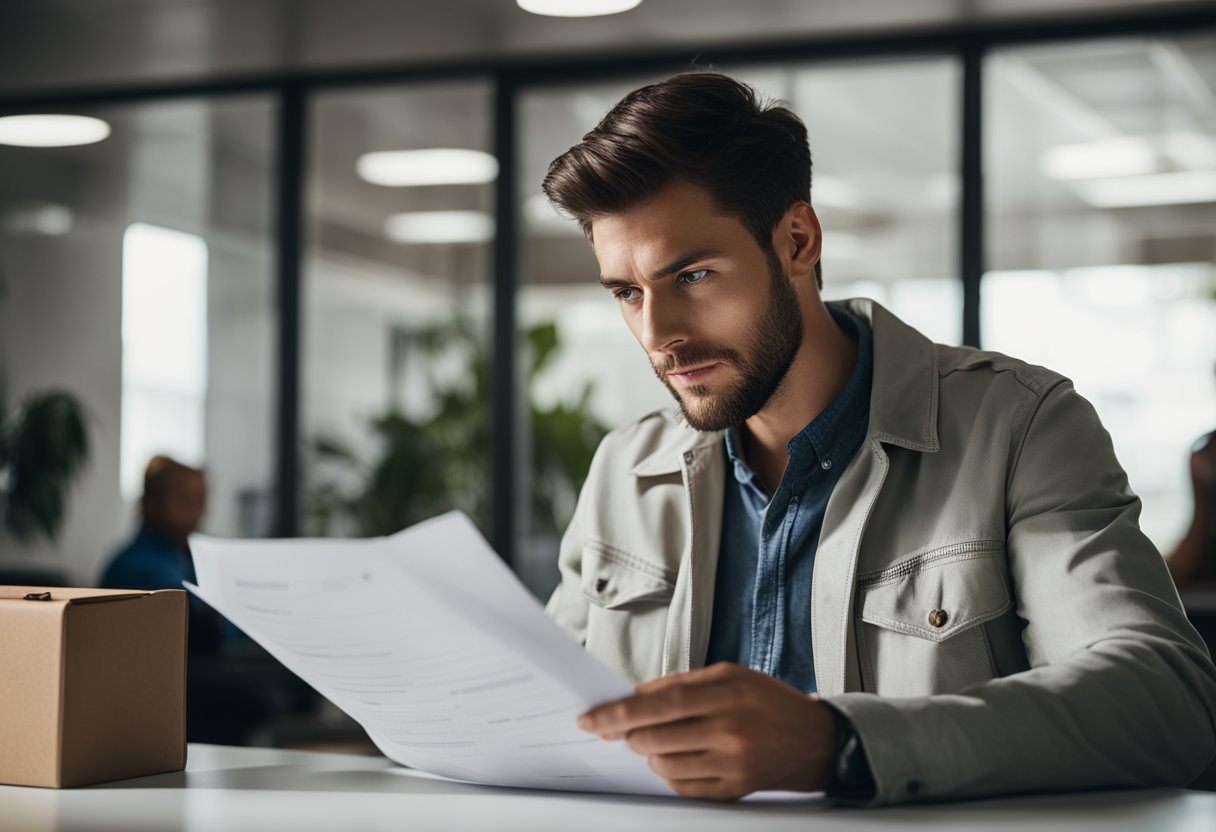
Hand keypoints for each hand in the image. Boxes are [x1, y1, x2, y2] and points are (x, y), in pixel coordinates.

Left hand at [577, 662, 836, 799]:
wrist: (816, 741)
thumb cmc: (769, 701)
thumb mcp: (730, 675)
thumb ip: (680, 683)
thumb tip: (633, 696)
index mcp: (727, 693)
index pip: (658, 704)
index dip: (618, 713)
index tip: (591, 719)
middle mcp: (729, 730)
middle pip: (654, 738)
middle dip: (628, 734)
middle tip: (626, 729)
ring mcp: (732, 764)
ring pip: (662, 765)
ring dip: (649, 753)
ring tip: (661, 740)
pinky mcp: (733, 790)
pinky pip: (681, 786)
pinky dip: (669, 772)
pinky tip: (679, 757)